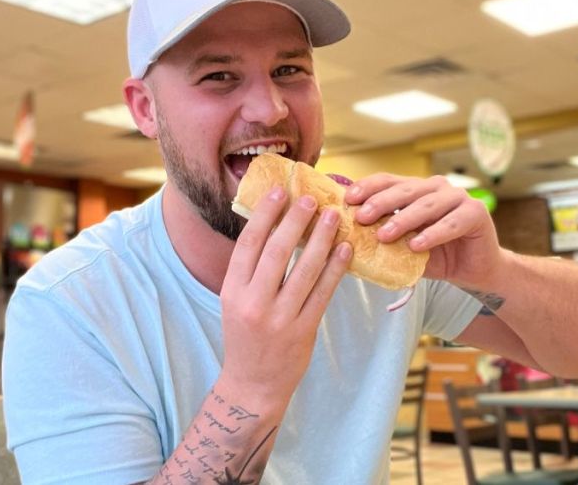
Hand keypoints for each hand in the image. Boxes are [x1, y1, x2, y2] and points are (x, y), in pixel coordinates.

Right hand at [219, 186, 352, 401]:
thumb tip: (271, 225)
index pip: (249, 244)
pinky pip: (323, 293)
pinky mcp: (303, 331)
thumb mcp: (235, 301)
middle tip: (311, 198)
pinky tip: (345, 249)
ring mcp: (280, 318)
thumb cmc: (245, 337)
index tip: (279, 191)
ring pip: (305, 269)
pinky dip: (335, 268)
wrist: (252, 385)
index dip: (265, 214)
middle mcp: (253, 303)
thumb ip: (250, 270)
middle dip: (296, 220)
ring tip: (333, 217)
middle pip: (278, 251)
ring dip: (322, 239)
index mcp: (232, 291)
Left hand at [345, 174, 503, 288]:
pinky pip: (452, 223)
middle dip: (381, 203)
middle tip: (362, 217)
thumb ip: (382, 238)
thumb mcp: (403, 246)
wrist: (473, 271)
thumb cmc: (435, 256)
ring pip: (427, 205)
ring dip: (404, 219)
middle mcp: (436, 187)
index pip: (388, 181)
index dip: (368, 187)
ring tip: (385, 235)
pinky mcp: (476, 213)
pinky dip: (433, 234)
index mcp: (416, 189)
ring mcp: (458, 197)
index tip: (348, 200)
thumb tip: (344, 240)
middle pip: (405, 190)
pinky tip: (417, 245)